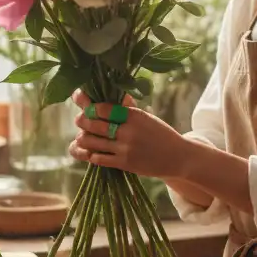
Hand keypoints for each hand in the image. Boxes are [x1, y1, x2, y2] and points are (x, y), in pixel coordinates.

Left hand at [69, 91, 187, 180]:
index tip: (84, 104)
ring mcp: (125, 148)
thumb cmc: (160, 134)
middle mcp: (128, 131)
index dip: (89, 106)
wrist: (177, 156)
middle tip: (79, 120)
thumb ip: (128, 107)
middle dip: (82, 121)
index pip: (103, 108)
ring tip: (81, 136)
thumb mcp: (146, 117)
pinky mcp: (124, 164)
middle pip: (94, 124)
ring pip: (93, 142)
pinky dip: (91, 154)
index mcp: (134, 115)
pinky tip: (90, 151)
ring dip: (83, 138)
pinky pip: (99, 159)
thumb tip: (112, 92)